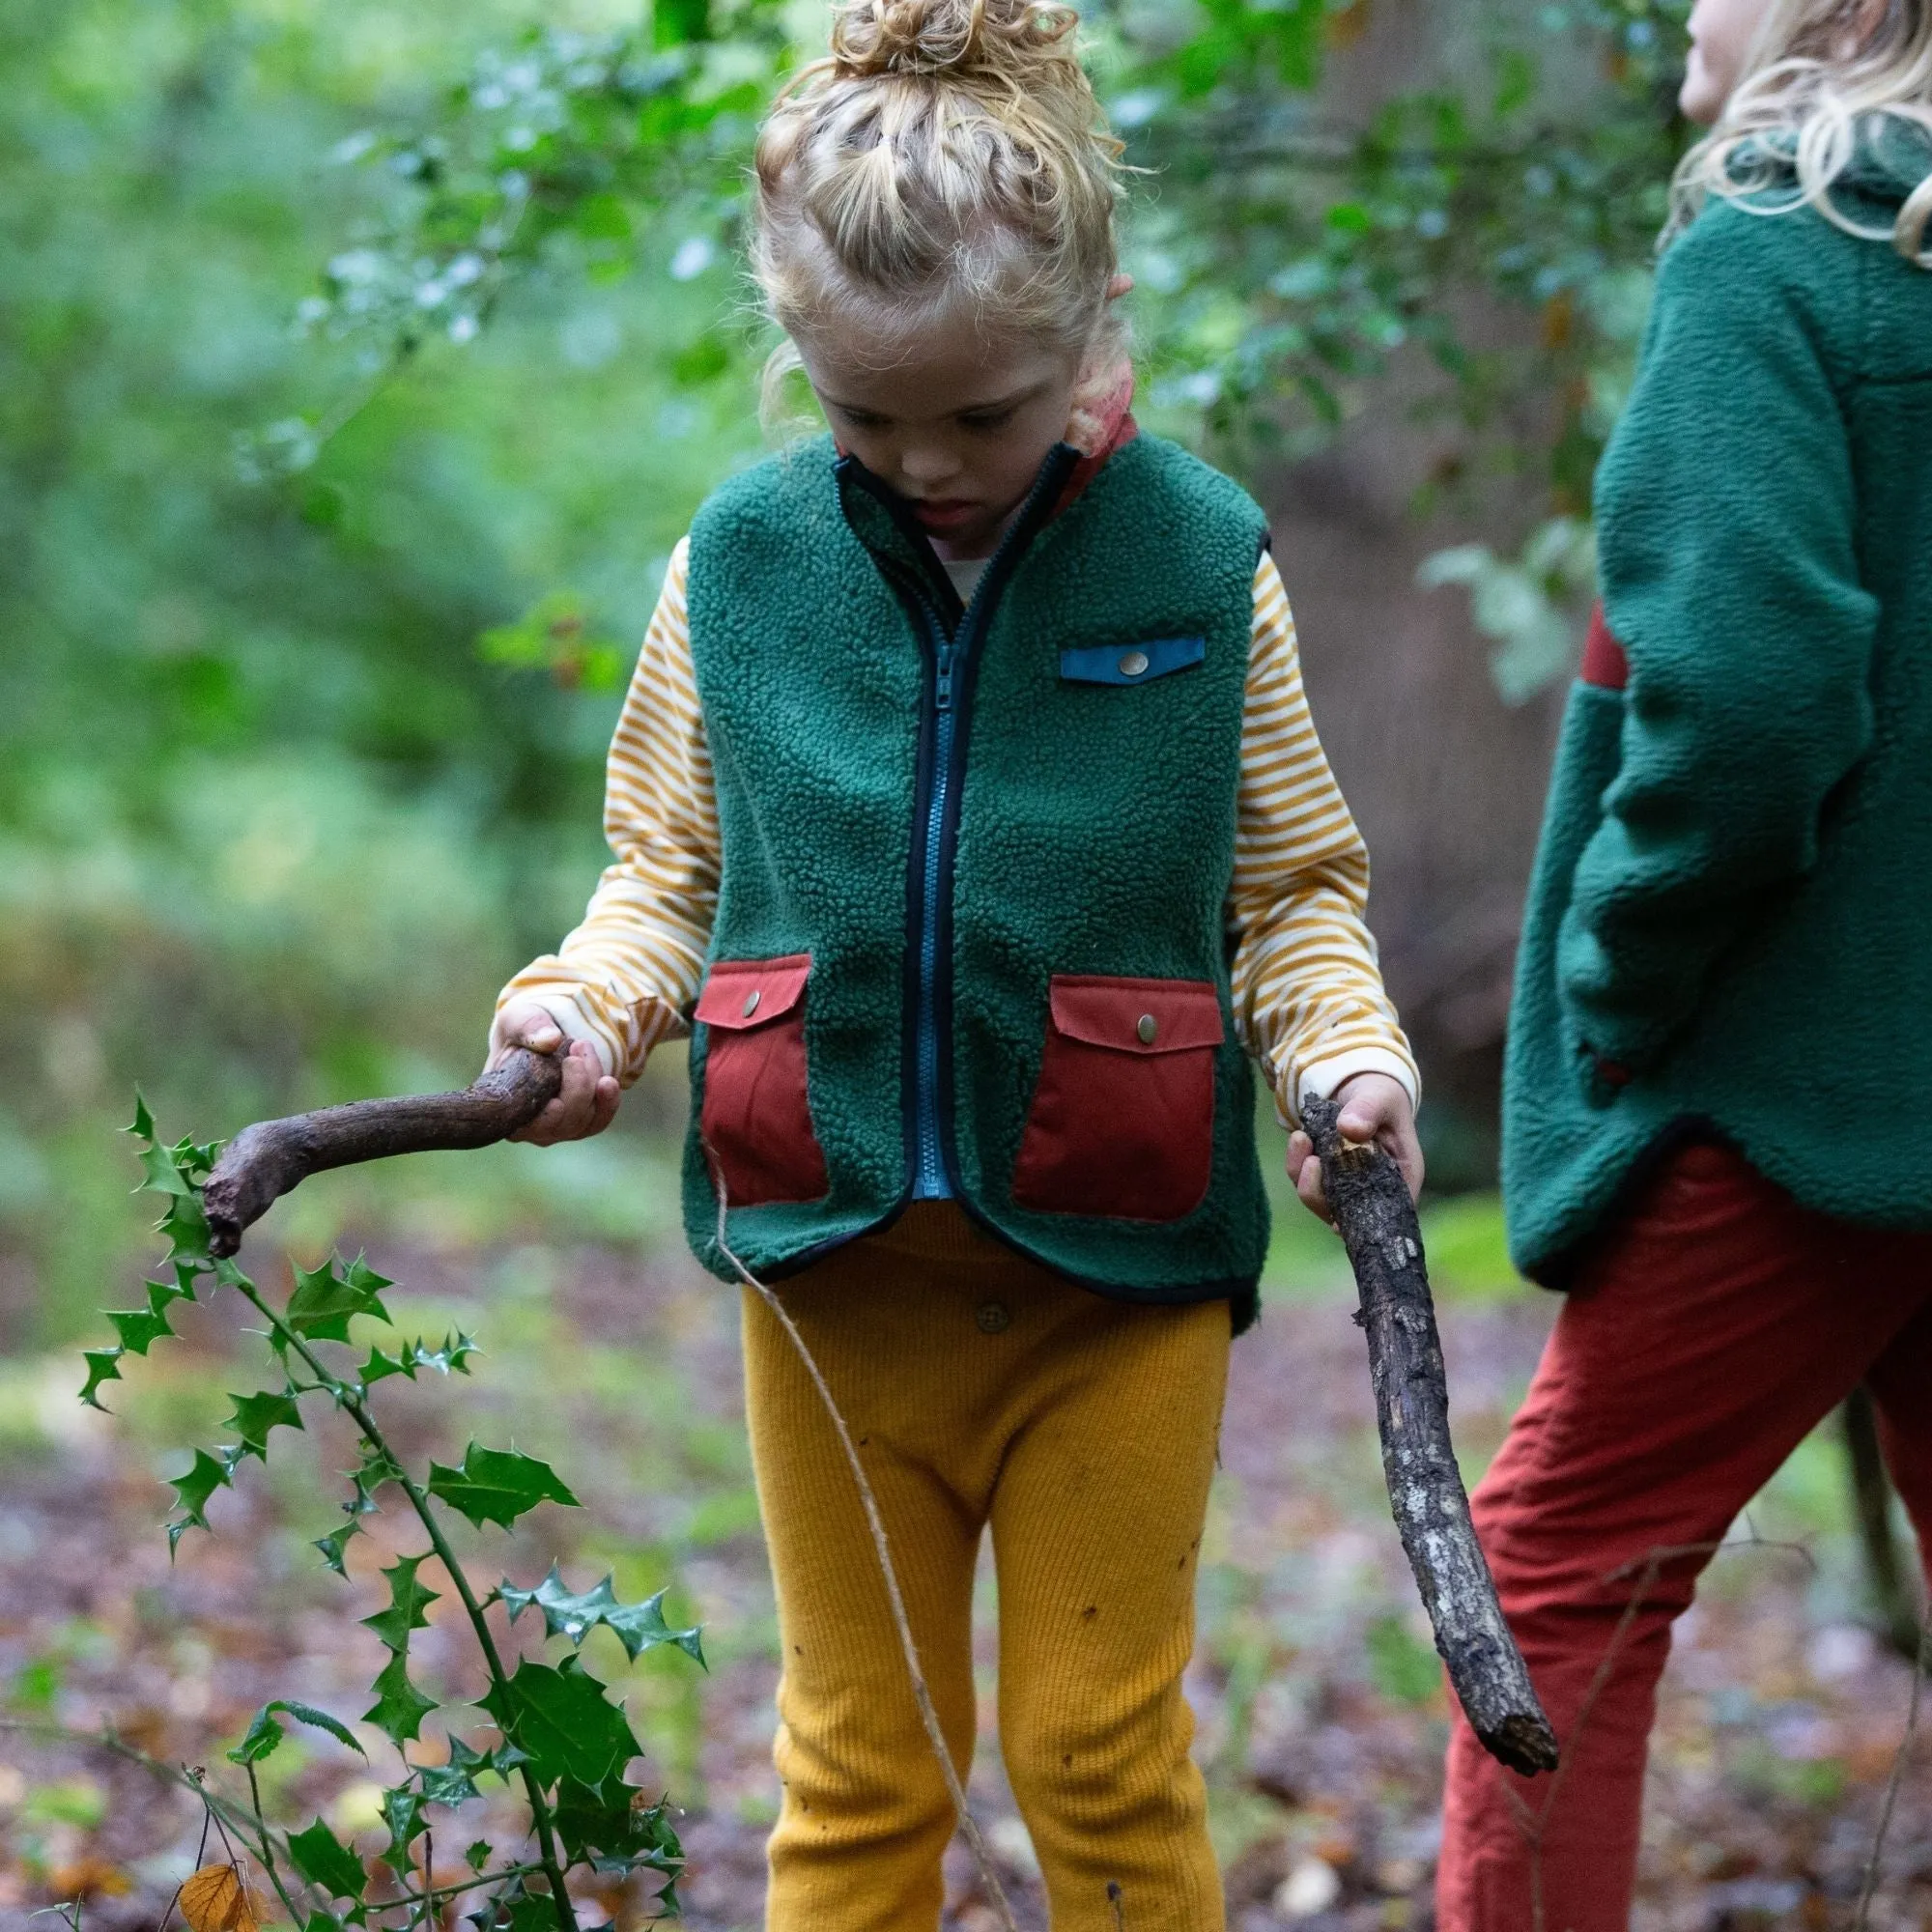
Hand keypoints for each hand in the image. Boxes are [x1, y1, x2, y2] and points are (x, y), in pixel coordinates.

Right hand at [487, 999, 620, 1144]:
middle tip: (577, 1046)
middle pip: (559, 1125)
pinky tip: (608, 1082)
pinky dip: (607, 1103)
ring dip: (590, 1084)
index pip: (523, 1126)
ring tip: (584, 1047)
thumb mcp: (518, 1017)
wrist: (545, 1032)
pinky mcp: (579, 1122)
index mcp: (504, 1106)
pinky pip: (597, 1122)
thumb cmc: (523, 1029)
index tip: (556, 1103)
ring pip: (581, 1122)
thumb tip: (550, 1040)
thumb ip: (528, 1026)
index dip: (542, 1122)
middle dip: (576, 1088)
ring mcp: (555, 1127)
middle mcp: (528, 1125)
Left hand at [1286, 1072, 1422, 1222]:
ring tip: (1302, 1139)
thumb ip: (1369, 1109)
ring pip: (1320, 1200)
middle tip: (1313, 1162)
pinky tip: (1299, 1138)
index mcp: (1401, 1175)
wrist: (1356, 1086)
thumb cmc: (1380, 1096)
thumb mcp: (1380, 1096)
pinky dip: (1297, 1164)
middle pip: (1347, 1214)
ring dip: (1304, 1177)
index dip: (1368, 1220)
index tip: (1340, 1214)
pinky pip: (1304, 1181)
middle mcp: (1374, 1187)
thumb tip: (1350, 1128)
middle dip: (1323, 1195)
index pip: (1391, 1211)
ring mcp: (1346, 1185)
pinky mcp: (1324, 1176)